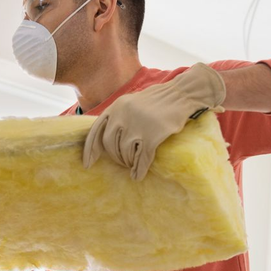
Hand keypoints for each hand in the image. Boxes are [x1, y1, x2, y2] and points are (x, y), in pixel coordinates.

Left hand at [82, 63, 224, 180]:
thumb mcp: (131, 103)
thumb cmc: (157, 102)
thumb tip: (105, 141)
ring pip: (125, 153)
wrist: (182, 94)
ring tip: (133, 166)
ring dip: (128, 163)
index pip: (96, 130)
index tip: (88, 164)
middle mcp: (123, 114)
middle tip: (122, 163)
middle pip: (110, 145)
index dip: (90, 149)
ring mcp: (137, 124)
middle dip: (115, 158)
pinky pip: (142, 158)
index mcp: (116, 106)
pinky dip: (139, 169)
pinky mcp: (152, 135)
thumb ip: (117, 117)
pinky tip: (138, 176)